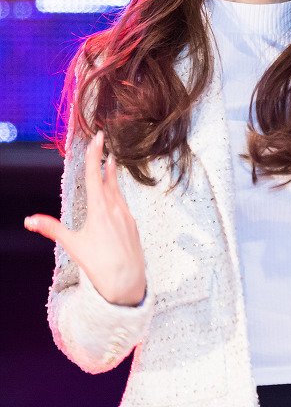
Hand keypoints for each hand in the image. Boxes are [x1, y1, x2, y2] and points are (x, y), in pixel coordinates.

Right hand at [24, 131, 146, 305]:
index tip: (99, 137)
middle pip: (108, 179)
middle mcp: (115, 207)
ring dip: (113, 176)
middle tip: (104, 144)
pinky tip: (116, 197)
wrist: (128, 282)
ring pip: (118, 191)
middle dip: (104, 161)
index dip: (95, 154)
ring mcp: (126, 215)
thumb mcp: (73, 245)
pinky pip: (124, 204)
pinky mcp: (133, 224)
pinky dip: (118, 194)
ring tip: (112, 163)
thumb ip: (52, 229)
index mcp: (99, 209)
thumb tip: (29, 220)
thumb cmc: (99, 265)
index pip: (94, 175)